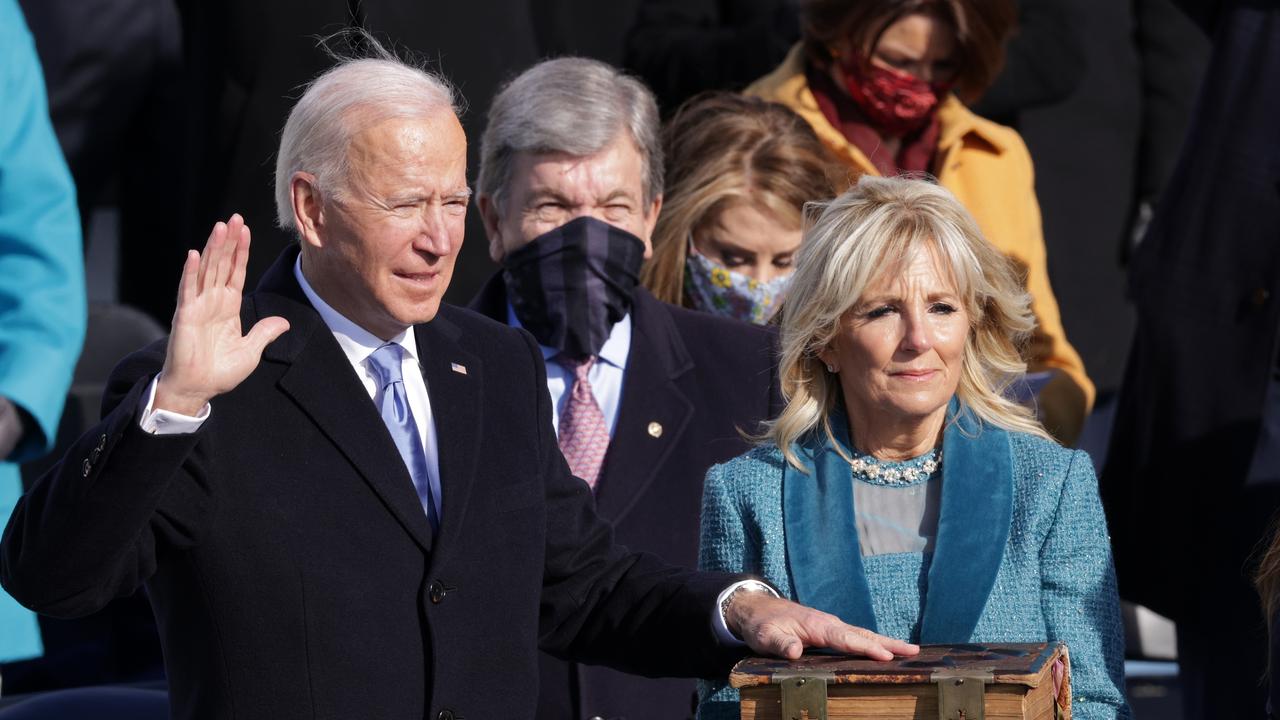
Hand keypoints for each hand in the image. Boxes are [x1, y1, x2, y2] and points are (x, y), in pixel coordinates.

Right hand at [154, 214, 289, 414]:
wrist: (198, 388)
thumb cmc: (220, 372)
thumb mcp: (251, 351)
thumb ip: (265, 333)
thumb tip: (284, 323)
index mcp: (228, 307)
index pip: (236, 272)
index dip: (241, 251)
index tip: (246, 230)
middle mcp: (213, 301)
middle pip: (222, 264)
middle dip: (229, 241)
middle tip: (234, 218)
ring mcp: (198, 305)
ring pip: (207, 270)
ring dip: (213, 248)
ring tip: (220, 226)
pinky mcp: (185, 315)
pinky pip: (188, 290)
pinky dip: (191, 272)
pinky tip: (194, 254)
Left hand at [726, 591, 918, 660]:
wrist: (757, 609)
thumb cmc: (762, 624)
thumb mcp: (766, 636)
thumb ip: (780, 643)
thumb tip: (795, 651)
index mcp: (818, 626)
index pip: (846, 638)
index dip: (867, 648)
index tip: (888, 656)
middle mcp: (829, 624)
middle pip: (863, 634)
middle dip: (889, 643)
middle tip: (914, 651)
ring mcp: (830, 627)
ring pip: (862, 635)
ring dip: (885, 643)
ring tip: (910, 651)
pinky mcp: (829, 631)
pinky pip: (855, 637)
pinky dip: (872, 643)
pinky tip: (883, 651)